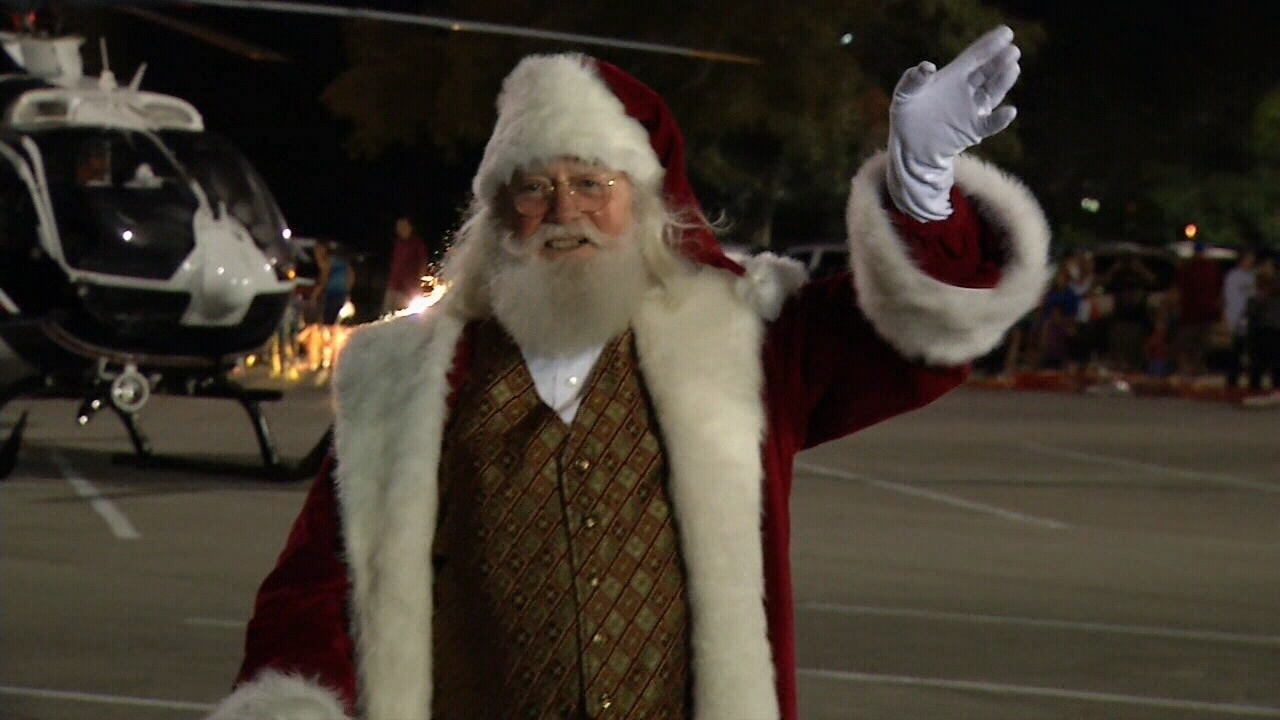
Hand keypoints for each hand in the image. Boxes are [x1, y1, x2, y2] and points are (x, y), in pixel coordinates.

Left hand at [887, 25, 1021, 220]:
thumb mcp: (904, 95)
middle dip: (1000, 60)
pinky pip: (990, 124)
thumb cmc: (905, 117)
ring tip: (1012, 68)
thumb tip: (927, 67)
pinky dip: (1000, 120)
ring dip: (1003, 82)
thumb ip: (912, 79)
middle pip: (987, 72)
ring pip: (992, 93)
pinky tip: (1009, 111)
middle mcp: (967, 90)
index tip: (1006, 33)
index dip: (990, 44)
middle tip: (1012, 50)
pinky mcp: (973, 131)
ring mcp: (972, 110)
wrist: (908, 149)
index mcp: (953, 76)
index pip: (975, 57)